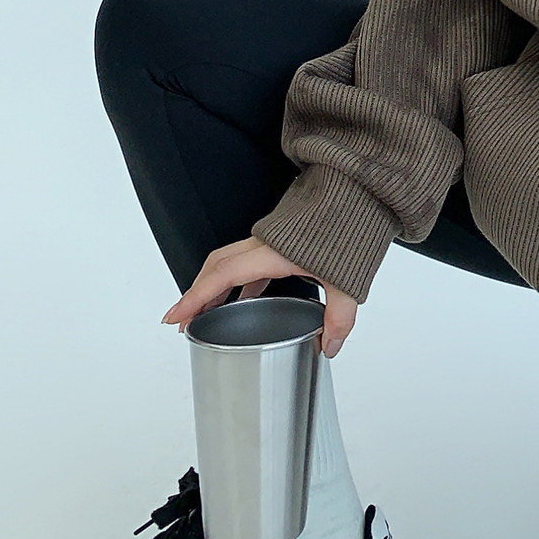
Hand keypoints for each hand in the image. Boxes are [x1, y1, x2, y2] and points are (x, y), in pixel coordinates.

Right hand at [163, 237, 360, 356]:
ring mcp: (271, 242)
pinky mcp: (280, 243)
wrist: (364, 191)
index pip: (224, 275)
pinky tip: (240, 302)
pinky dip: (236, 283)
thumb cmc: (352, 225)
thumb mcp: (348, 279)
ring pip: (230, 264)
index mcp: (273, 252)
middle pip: (217, 268)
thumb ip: (338, 317)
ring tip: (204, 317)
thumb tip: (328, 347)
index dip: (196, 297)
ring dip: (213, 289)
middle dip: (196, 295)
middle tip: (182, 322)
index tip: (174, 316)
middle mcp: (265, 244)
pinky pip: (248, 264)